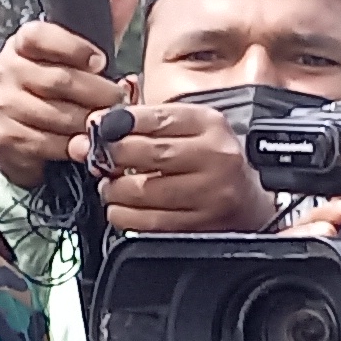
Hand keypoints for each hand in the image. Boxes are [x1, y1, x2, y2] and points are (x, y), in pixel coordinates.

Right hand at [0, 0, 132, 184]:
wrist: (25, 134)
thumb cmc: (60, 89)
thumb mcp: (83, 55)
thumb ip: (105, 25)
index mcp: (21, 44)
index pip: (40, 36)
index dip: (74, 47)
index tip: (101, 60)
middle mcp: (3, 70)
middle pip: (57, 80)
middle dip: (96, 92)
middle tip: (118, 99)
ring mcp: (0, 104)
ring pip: (55, 114)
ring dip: (87, 121)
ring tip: (105, 122)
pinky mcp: (3, 135)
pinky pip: (46, 141)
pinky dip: (71, 144)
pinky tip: (85, 142)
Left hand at [93, 102, 278, 232]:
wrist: (246, 200)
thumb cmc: (206, 159)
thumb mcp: (187, 128)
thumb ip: (141, 123)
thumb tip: (93, 124)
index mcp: (209, 124)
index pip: (157, 117)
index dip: (119, 123)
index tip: (99, 129)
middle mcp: (215, 156)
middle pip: (149, 153)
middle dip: (113, 157)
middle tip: (99, 160)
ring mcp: (210, 192)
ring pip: (143, 191)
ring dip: (113, 190)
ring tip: (110, 186)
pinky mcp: (199, 223)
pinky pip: (146, 222)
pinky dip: (122, 215)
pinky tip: (121, 208)